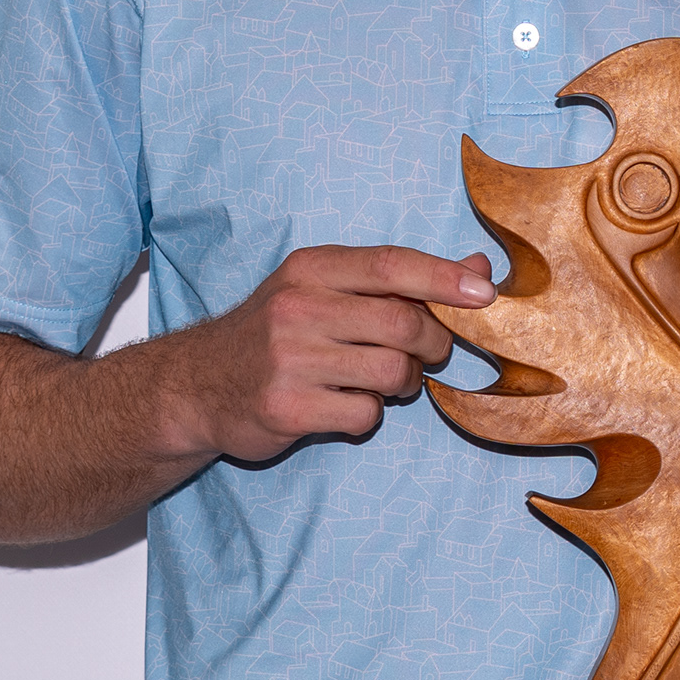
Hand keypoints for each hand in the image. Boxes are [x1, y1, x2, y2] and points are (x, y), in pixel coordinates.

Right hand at [156, 245, 493, 465]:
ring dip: (404, 383)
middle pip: (403, 323)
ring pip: (391, 371)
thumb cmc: (275, 333)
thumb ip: (399, 280)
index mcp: (311, 268)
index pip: (391, 264)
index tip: (484, 295)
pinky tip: (343, 405)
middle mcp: (297, 307)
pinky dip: (368, 415)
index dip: (445, 278)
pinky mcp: (286, 407)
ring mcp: (289, 358)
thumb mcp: (325, 289)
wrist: (195, 386)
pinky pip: (365, 414)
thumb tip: (478, 269)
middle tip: (426, 354)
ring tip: (384, 382)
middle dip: (431, 344)